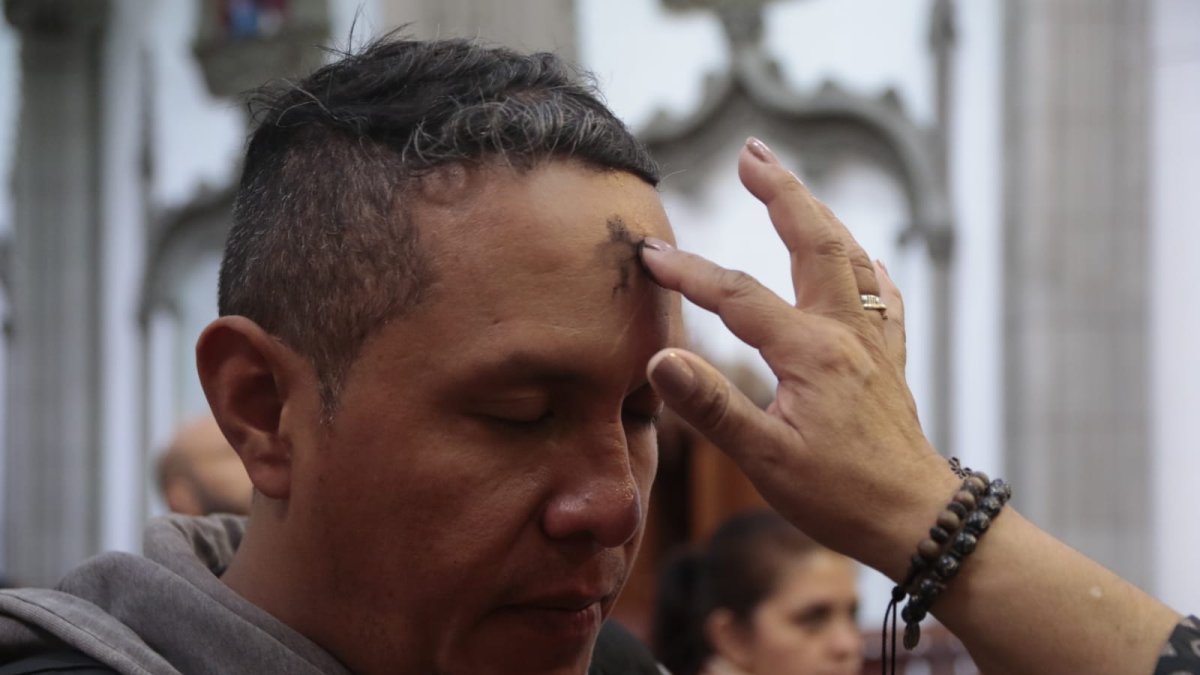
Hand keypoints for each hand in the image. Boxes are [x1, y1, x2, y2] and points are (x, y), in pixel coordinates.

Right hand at [640, 137, 958, 578]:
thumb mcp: (765, 459)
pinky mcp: (889, 364)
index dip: (689, 271)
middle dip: (781, 191)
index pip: (738, 295)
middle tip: (751, 151)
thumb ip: (711, 405)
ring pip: (851, 258)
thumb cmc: (841, 496)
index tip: (650, 253)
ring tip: (793, 187)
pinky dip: (871, 269)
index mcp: (810, 352)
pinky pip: (884, 299)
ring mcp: (873, 345)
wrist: (917, 522)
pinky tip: (869, 260)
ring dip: (821, 215)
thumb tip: (661, 359)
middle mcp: (846, 334)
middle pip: (816, 242)